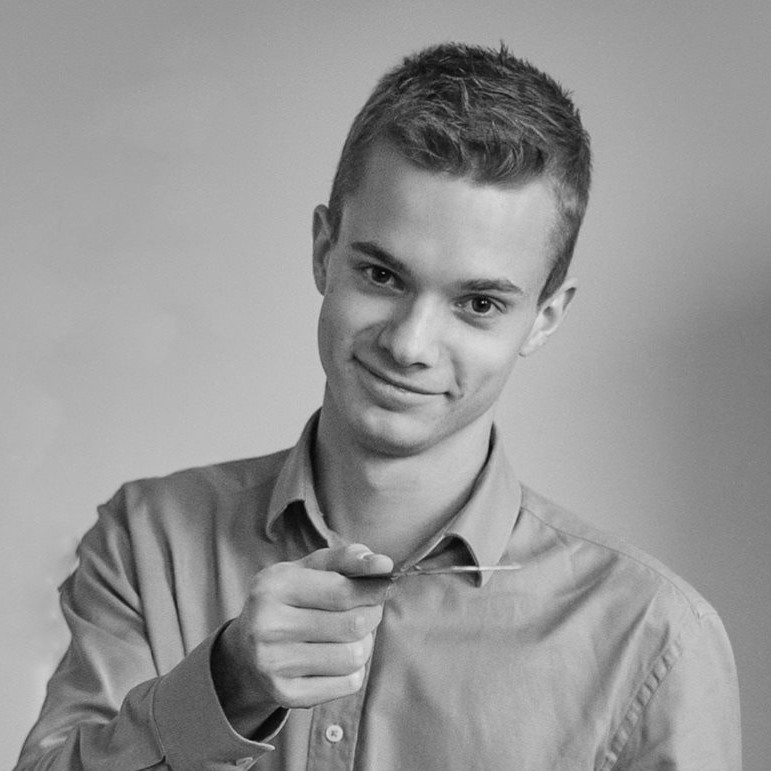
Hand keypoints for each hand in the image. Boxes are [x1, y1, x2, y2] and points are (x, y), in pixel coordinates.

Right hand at [212, 544, 392, 735]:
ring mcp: (274, 664)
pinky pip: (348, 683)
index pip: (343, 591)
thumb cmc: (287, 600)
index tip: (385, 584)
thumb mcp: (307, 569)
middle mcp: (268, 626)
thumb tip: (384, 564)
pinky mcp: (286, 694)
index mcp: (274, 587)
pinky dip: (353, 670)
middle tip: (368, 609)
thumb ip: (344, 559)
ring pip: (354, 656)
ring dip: (364, 644)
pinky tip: (335, 658)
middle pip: (353, 624)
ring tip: (350, 635)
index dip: (373, 588)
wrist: (245, 650)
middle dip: (372, 614)